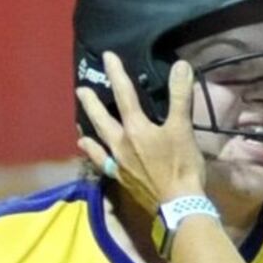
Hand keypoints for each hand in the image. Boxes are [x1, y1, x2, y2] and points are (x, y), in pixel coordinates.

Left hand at [77, 55, 207, 212]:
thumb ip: (179, 96)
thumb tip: (180, 65)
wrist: (178, 205)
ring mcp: (118, 163)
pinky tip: (89, 151)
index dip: (116, 73)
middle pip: (102, 118)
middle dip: (91, 102)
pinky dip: (95, 155)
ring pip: (98, 142)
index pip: (124, 94)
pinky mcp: (121, 180)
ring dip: (88, 129)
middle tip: (80, 90)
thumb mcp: (183, 128)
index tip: (107, 57)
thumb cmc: (181, 166)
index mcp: (136, 128)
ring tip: (79, 123)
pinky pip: (103, 164)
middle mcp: (121, 143)